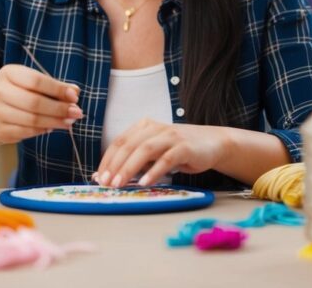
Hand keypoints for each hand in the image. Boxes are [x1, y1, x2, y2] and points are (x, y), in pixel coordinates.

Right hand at [0, 64, 82, 144]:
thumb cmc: (17, 95)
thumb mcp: (33, 85)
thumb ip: (54, 87)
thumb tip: (75, 92)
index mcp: (8, 73)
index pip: (36, 80)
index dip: (57, 89)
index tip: (74, 96)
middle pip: (34, 102)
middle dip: (59, 108)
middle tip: (76, 112)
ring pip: (32, 119)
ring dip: (55, 122)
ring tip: (69, 121)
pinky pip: (27, 131)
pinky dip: (43, 130)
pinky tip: (52, 127)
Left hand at [93, 119, 229, 187]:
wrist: (213, 143)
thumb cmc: (179, 150)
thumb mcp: (155, 153)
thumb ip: (135, 161)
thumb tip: (108, 176)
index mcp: (144, 126)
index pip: (120, 141)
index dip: (107, 159)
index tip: (98, 177)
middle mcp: (155, 128)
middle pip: (129, 145)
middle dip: (114, 165)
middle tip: (105, 182)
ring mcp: (170, 136)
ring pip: (144, 150)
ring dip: (129, 168)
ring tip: (119, 183)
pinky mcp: (184, 147)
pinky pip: (166, 160)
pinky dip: (153, 172)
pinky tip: (144, 183)